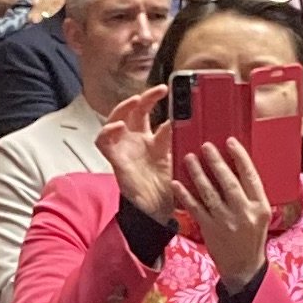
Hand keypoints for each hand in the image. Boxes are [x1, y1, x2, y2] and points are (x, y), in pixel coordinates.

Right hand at [99, 85, 175, 222]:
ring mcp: (125, 149)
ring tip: (135, 100)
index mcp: (155, 142)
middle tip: (160, 90)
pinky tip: (118, 126)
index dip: (165, 106)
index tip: (179, 95)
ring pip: (116, 119)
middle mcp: (138, 142)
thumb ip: (185, 142)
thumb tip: (198, 124)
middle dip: (146, 98)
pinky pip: (103, 141)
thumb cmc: (169, 190)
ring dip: (123, 107)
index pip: (157, 116)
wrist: (158, 212)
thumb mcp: (180, 161)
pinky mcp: (115, 160)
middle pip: (135, 112)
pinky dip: (107, 131)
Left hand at [174, 134, 272, 289]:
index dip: (240, 157)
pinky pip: (195, 209)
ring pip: (209, 193)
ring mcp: (226, 222)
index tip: (230, 142)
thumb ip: (251, 194)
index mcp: (260, 206)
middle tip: (205, 146)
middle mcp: (244, 213)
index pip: (251, 176)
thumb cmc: (252, 236)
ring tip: (189, 158)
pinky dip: (185, 195)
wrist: (244, 267)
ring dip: (198, 174)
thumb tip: (237, 166)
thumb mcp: (260, 214)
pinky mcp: (210, 230)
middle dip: (216, 162)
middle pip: (229, 182)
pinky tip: (177, 183)